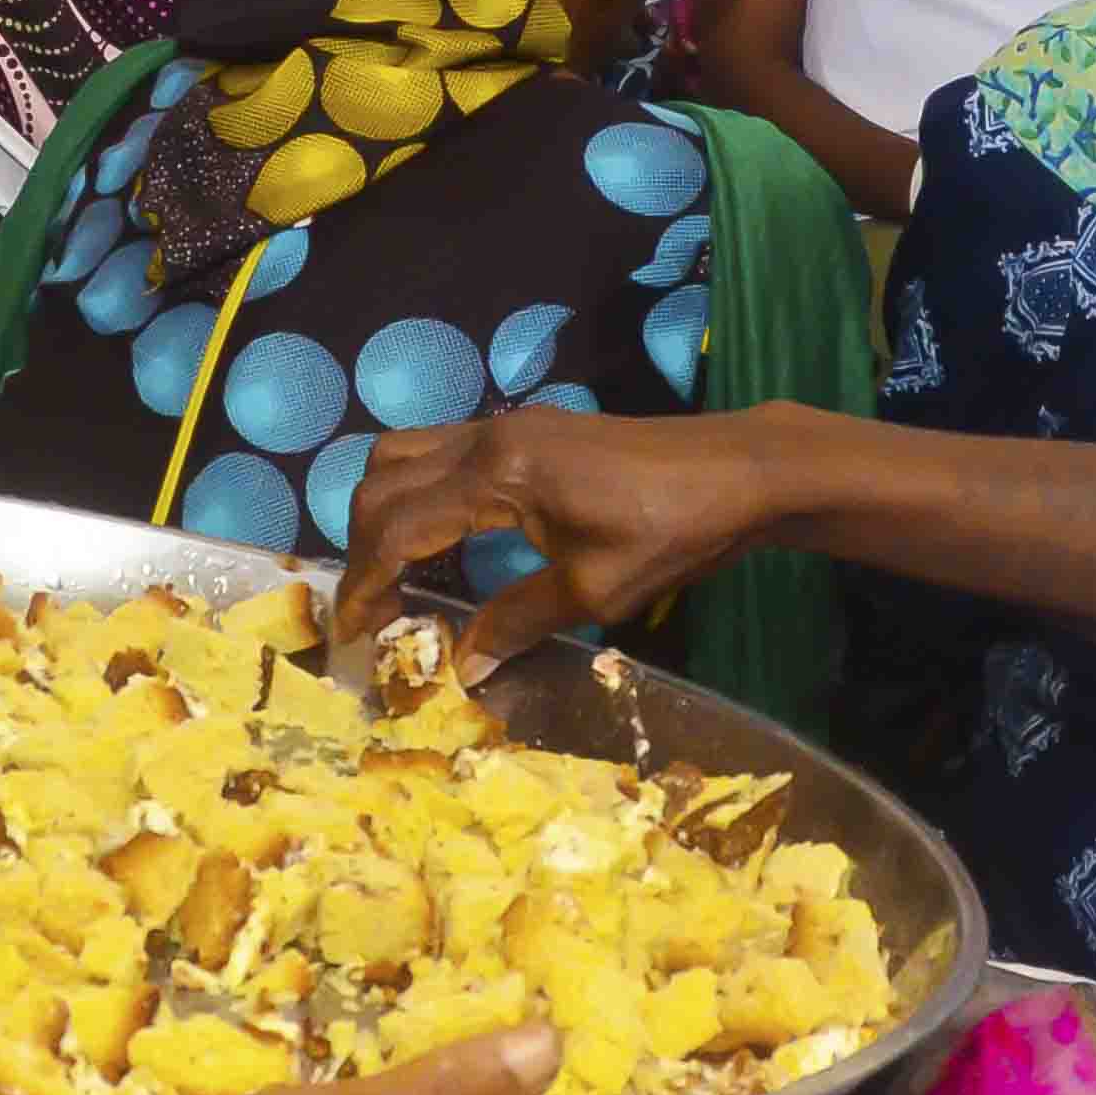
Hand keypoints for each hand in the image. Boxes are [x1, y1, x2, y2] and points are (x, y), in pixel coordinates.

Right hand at [328, 407, 790, 678]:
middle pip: (383, 480)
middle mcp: (488, 437)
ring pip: (405, 454)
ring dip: (385, 511)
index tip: (355, 634)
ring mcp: (507, 425)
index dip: (367, 583)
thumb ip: (517, 622)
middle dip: (362, 546)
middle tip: (372, 610)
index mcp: (499, 474)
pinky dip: (419, 494)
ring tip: (395, 574)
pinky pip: (441, 452)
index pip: (399, 527)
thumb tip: (460, 669)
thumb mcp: (594, 591)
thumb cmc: (673, 531)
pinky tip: (442, 543)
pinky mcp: (528, 429)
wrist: (740, 471)